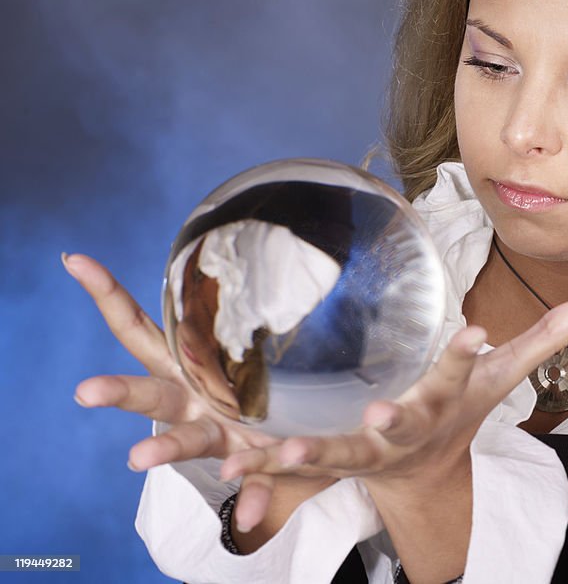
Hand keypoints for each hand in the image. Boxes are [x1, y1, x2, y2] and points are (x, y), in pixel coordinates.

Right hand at [66, 252, 332, 529]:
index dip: (109, 296)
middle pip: (149, 391)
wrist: (311, 435)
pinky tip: (253, 515)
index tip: (75, 260)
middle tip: (85, 391)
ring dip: (165, 449)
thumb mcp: (250, 345)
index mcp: (185, 367)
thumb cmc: (263, 381)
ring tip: (138, 461)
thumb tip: (229, 233)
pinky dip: (255, 494)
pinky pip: (255, 478)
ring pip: (186, 440)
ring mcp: (222, 435)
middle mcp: (192, 401)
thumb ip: (242, 306)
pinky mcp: (257, 463)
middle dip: (119, 392)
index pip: (141, 329)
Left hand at [217, 291, 567, 503]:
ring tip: (278, 453)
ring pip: (330, 457)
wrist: (424, 474)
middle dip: (378, 428)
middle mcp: (399, 431)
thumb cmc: (461, 413)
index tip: (474, 334)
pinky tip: (219, 462)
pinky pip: (285, 466)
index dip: (464, 357)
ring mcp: (359, 451)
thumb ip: (546, 340)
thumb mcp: (501, 376)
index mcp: (440, 404)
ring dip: (303, 457)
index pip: (458, 377)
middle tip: (363, 419)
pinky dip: (255, 465)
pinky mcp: (324, 459)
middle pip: (390, 430)